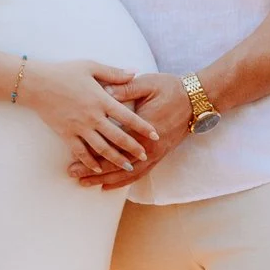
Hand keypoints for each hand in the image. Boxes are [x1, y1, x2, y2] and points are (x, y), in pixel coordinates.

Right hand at [21, 59, 158, 170]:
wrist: (36, 83)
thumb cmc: (64, 72)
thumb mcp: (91, 66)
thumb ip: (114, 73)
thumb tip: (135, 72)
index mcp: (101, 99)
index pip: (127, 116)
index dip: (143, 127)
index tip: (155, 135)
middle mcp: (92, 116)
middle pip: (117, 136)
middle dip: (133, 148)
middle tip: (145, 156)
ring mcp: (79, 127)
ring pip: (101, 148)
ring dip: (116, 159)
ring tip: (127, 166)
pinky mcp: (66, 134)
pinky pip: (80, 152)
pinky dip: (90, 162)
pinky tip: (99, 169)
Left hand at [69, 72, 191, 187]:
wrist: (197, 100)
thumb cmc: (171, 89)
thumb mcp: (147, 83)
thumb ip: (125, 89)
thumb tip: (103, 92)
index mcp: (142, 129)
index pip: (113, 146)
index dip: (92, 154)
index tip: (72, 159)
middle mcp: (148, 147)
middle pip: (116, 165)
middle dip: (93, 172)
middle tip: (73, 175)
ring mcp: (155, 154)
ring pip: (127, 173)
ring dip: (105, 179)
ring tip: (86, 183)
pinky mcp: (159, 155)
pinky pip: (139, 173)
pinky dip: (123, 181)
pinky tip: (109, 185)